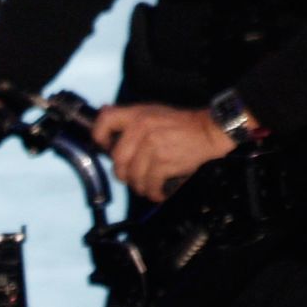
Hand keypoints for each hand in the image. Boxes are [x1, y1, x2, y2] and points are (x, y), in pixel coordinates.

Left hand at [90, 102, 232, 202]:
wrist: (207, 131)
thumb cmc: (179, 125)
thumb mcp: (152, 113)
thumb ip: (129, 118)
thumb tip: (104, 113)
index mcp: (137, 115)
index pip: (106, 121)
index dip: (99, 138)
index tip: (104, 149)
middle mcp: (141, 129)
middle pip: (117, 160)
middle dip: (123, 174)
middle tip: (132, 176)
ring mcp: (152, 146)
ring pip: (132, 177)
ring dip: (139, 186)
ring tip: (147, 185)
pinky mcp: (163, 162)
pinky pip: (149, 185)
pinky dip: (153, 193)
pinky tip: (158, 191)